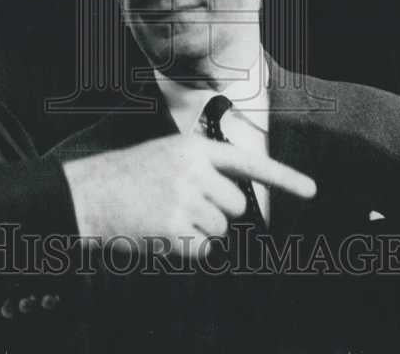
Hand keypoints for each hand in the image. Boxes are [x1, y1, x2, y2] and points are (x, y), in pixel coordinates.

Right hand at [62, 134, 315, 256]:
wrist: (88, 194)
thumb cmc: (130, 177)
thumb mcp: (168, 155)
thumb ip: (203, 169)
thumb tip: (237, 200)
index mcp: (194, 148)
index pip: (248, 162)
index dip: (284, 177)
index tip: (312, 190)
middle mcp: (193, 170)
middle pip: (236, 206)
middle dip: (217, 213)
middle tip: (182, 205)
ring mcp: (183, 200)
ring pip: (219, 230)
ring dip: (198, 231)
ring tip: (165, 217)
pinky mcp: (173, 229)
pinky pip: (201, 250)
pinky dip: (185, 250)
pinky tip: (160, 234)